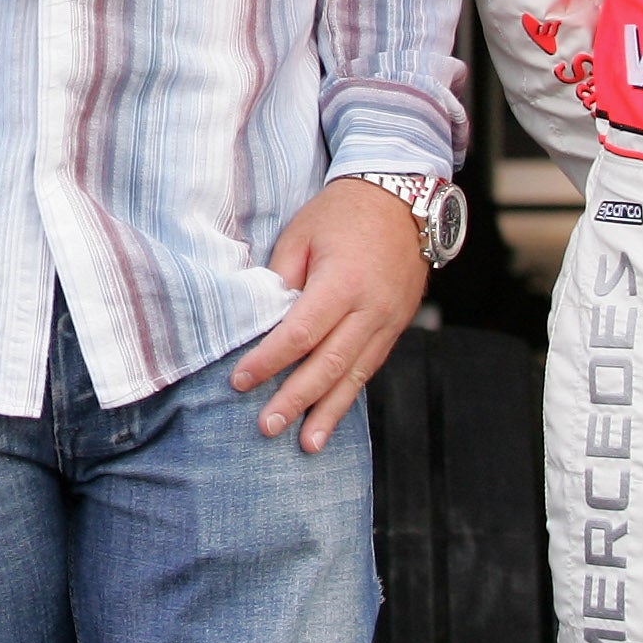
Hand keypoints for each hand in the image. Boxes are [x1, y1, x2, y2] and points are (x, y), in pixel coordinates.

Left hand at [229, 176, 428, 452]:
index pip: (299, 334)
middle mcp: (370, 309)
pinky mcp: (396, 327)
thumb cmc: (342, 212)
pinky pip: (370, 366)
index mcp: (342, 283)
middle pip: (328, 364)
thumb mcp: (301, 234)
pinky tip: (333, 414)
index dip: (269, 361)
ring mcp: (388, 322)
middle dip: (296, 399)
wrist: (403, 199)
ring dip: (329, 411)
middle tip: (268, 427)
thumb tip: (261, 318)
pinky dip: (350, 393)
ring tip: (308, 444)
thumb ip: (282, 278)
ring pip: (355, 375)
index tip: (240, 381)